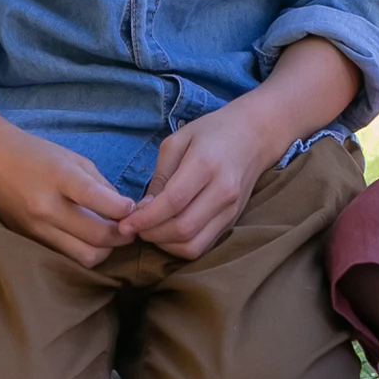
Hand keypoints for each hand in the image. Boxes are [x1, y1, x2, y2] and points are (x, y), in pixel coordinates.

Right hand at [0, 122, 135, 268]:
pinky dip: (83, 251)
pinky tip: (89, 239)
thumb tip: (124, 209)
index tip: (133, 208)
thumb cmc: (35, 153)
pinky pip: (66, 257)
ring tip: (111, 236)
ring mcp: (36, 229)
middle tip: (130, 227)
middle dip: (121, 236)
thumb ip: (99, 184)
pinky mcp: (29, 242)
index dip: (122, 209)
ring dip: (104, 249)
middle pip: (96, 237)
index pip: (96, 198)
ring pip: (83, 256)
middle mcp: (46, 207)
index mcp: (58, 177)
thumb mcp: (71, 158)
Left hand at [118, 98, 276, 259]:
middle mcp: (222, 191)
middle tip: (133, 227)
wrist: (254, 135)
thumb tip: (144, 208)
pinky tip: (168, 233)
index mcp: (206, 164)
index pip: (173, 202)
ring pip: (193, 245)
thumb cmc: (212, 132)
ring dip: (165, 244)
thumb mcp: (178, 140)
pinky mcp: (232, 222)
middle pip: (182, 228)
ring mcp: (231, 210)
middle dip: (151, 234)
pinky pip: (203, 246)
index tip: (124, 223)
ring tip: (149, 231)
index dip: (145, 218)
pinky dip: (181, 246)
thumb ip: (160, 175)